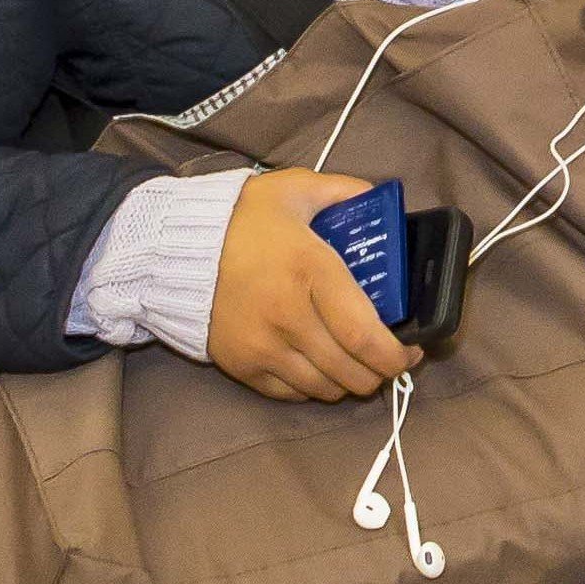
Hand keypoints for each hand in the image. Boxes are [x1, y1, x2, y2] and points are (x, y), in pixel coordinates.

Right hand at [206, 169, 420, 403]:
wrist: (172, 248)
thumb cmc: (241, 218)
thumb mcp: (295, 189)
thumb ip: (344, 191)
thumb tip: (380, 197)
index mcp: (311, 271)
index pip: (365, 334)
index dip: (396, 354)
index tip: (411, 351)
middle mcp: (289, 316)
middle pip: (351, 371)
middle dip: (380, 373)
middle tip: (389, 359)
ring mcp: (263, 346)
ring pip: (325, 388)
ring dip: (349, 383)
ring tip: (357, 365)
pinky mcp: (242, 366)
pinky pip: (291, 394)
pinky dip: (314, 388)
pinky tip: (320, 369)